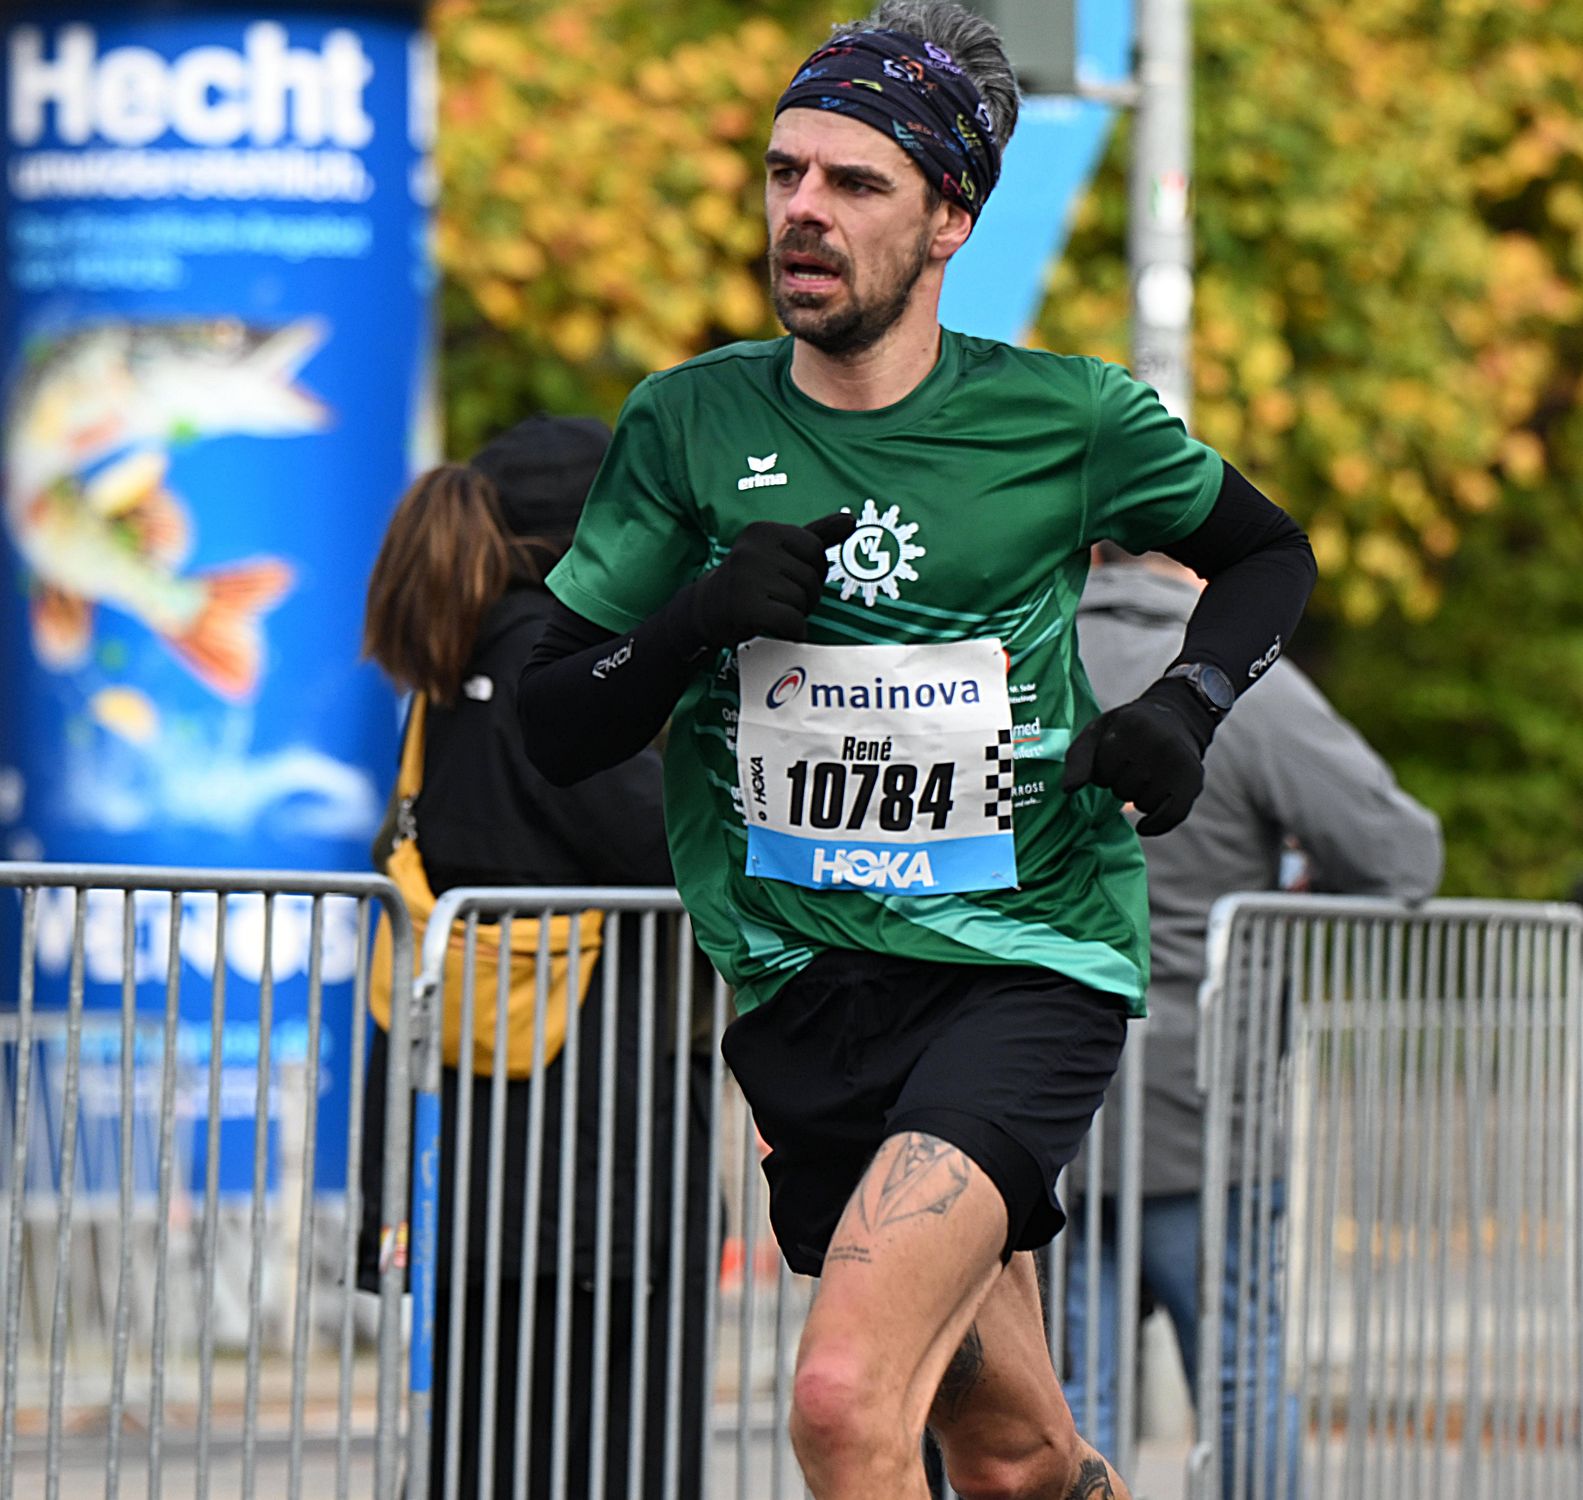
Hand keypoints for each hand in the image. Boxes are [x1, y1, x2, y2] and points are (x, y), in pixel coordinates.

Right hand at [688, 511, 855, 646]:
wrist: (706, 610)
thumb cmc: (750, 581)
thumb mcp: (779, 553)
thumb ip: (816, 536)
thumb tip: (850, 520)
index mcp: (764, 531)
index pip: (816, 551)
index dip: (812, 572)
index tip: (789, 580)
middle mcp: (753, 548)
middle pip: (811, 578)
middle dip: (804, 597)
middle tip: (777, 600)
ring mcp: (746, 576)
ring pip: (802, 601)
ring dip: (794, 614)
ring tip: (771, 611)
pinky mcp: (744, 605)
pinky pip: (791, 621)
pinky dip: (792, 632)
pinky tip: (777, 629)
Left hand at [1060, 679, 1215, 835]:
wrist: (1176, 716)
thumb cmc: (1127, 730)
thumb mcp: (1097, 733)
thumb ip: (1078, 759)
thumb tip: (1069, 789)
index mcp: (1130, 726)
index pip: (1100, 773)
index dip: (1102, 771)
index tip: (1112, 757)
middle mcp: (1158, 742)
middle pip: (1122, 789)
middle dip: (1121, 783)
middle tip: (1132, 765)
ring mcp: (1178, 761)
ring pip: (1143, 804)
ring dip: (1139, 797)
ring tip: (1146, 776)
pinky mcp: (1193, 779)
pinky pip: (1171, 816)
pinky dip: (1156, 824)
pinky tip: (1144, 826)